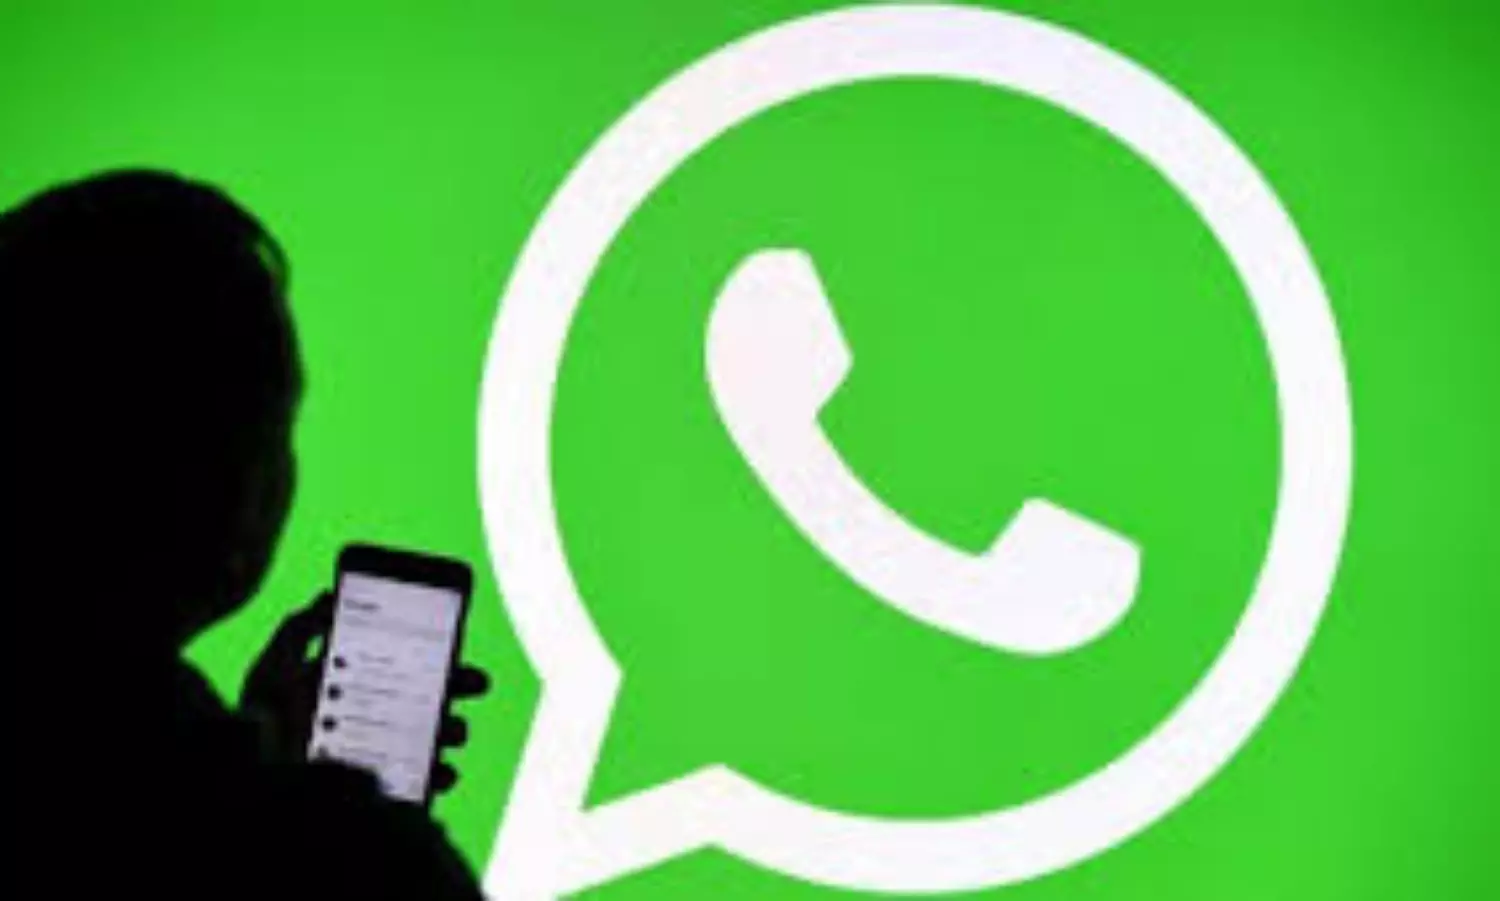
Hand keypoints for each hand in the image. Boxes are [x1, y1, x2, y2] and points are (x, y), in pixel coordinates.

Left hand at [241, 591, 490, 793]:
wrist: (242, 782)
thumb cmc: (256, 722)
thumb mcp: (269, 671)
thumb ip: (296, 633)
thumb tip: (326, 595)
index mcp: (350, 685)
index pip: (401, 663)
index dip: (432, 652)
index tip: (457, 644)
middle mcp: (369, 718)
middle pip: (424, 697)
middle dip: (455, 689)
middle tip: (477, 684)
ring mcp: (376, 754)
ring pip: (427, 738)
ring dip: (450, 730)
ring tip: (454, 730)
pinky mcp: (377, 788)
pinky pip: (416, 781)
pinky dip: (437, 777)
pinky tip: (443, 772)